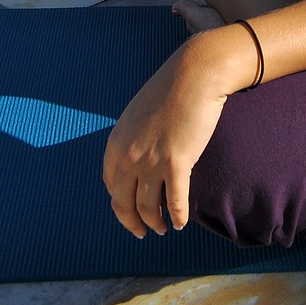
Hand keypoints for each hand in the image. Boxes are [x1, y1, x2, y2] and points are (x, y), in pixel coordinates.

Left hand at [102, 35, 231, 237]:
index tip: (130, 207)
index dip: (120, 201)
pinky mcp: (176, 163)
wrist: (195, 73)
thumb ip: (134, 135)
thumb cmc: (172, 87)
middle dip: (132, 222)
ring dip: (155, 223)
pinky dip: (177, 217)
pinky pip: (175, 202)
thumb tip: (139, 153)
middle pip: (123, 202)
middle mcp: (129, 155)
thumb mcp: (140, 111)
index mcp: (117, 142)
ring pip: (147, 208)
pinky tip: (180, 222)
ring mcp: (151, 161)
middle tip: (142, 231)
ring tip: (163, 228)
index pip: (110, 184)